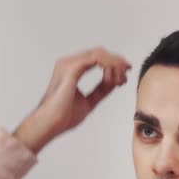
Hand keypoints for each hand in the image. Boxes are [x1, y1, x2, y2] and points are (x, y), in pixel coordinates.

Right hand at [13, 47, 130, 153]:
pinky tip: (114, 79)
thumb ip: (100, 91)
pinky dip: (109, 66)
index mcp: (71, 69)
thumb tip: (114, 84)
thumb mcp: (89, 102)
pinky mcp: (71, 68)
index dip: (113, 64)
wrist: (51, 124)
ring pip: (100, 54)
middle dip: (117, 62)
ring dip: (115, 65)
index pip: (96, 59)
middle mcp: (68, 63)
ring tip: (121, 80)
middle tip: (127, 74)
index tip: (125, 75)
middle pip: (100, 53)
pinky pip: (97, 59)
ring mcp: (69, 64)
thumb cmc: (63, 117)